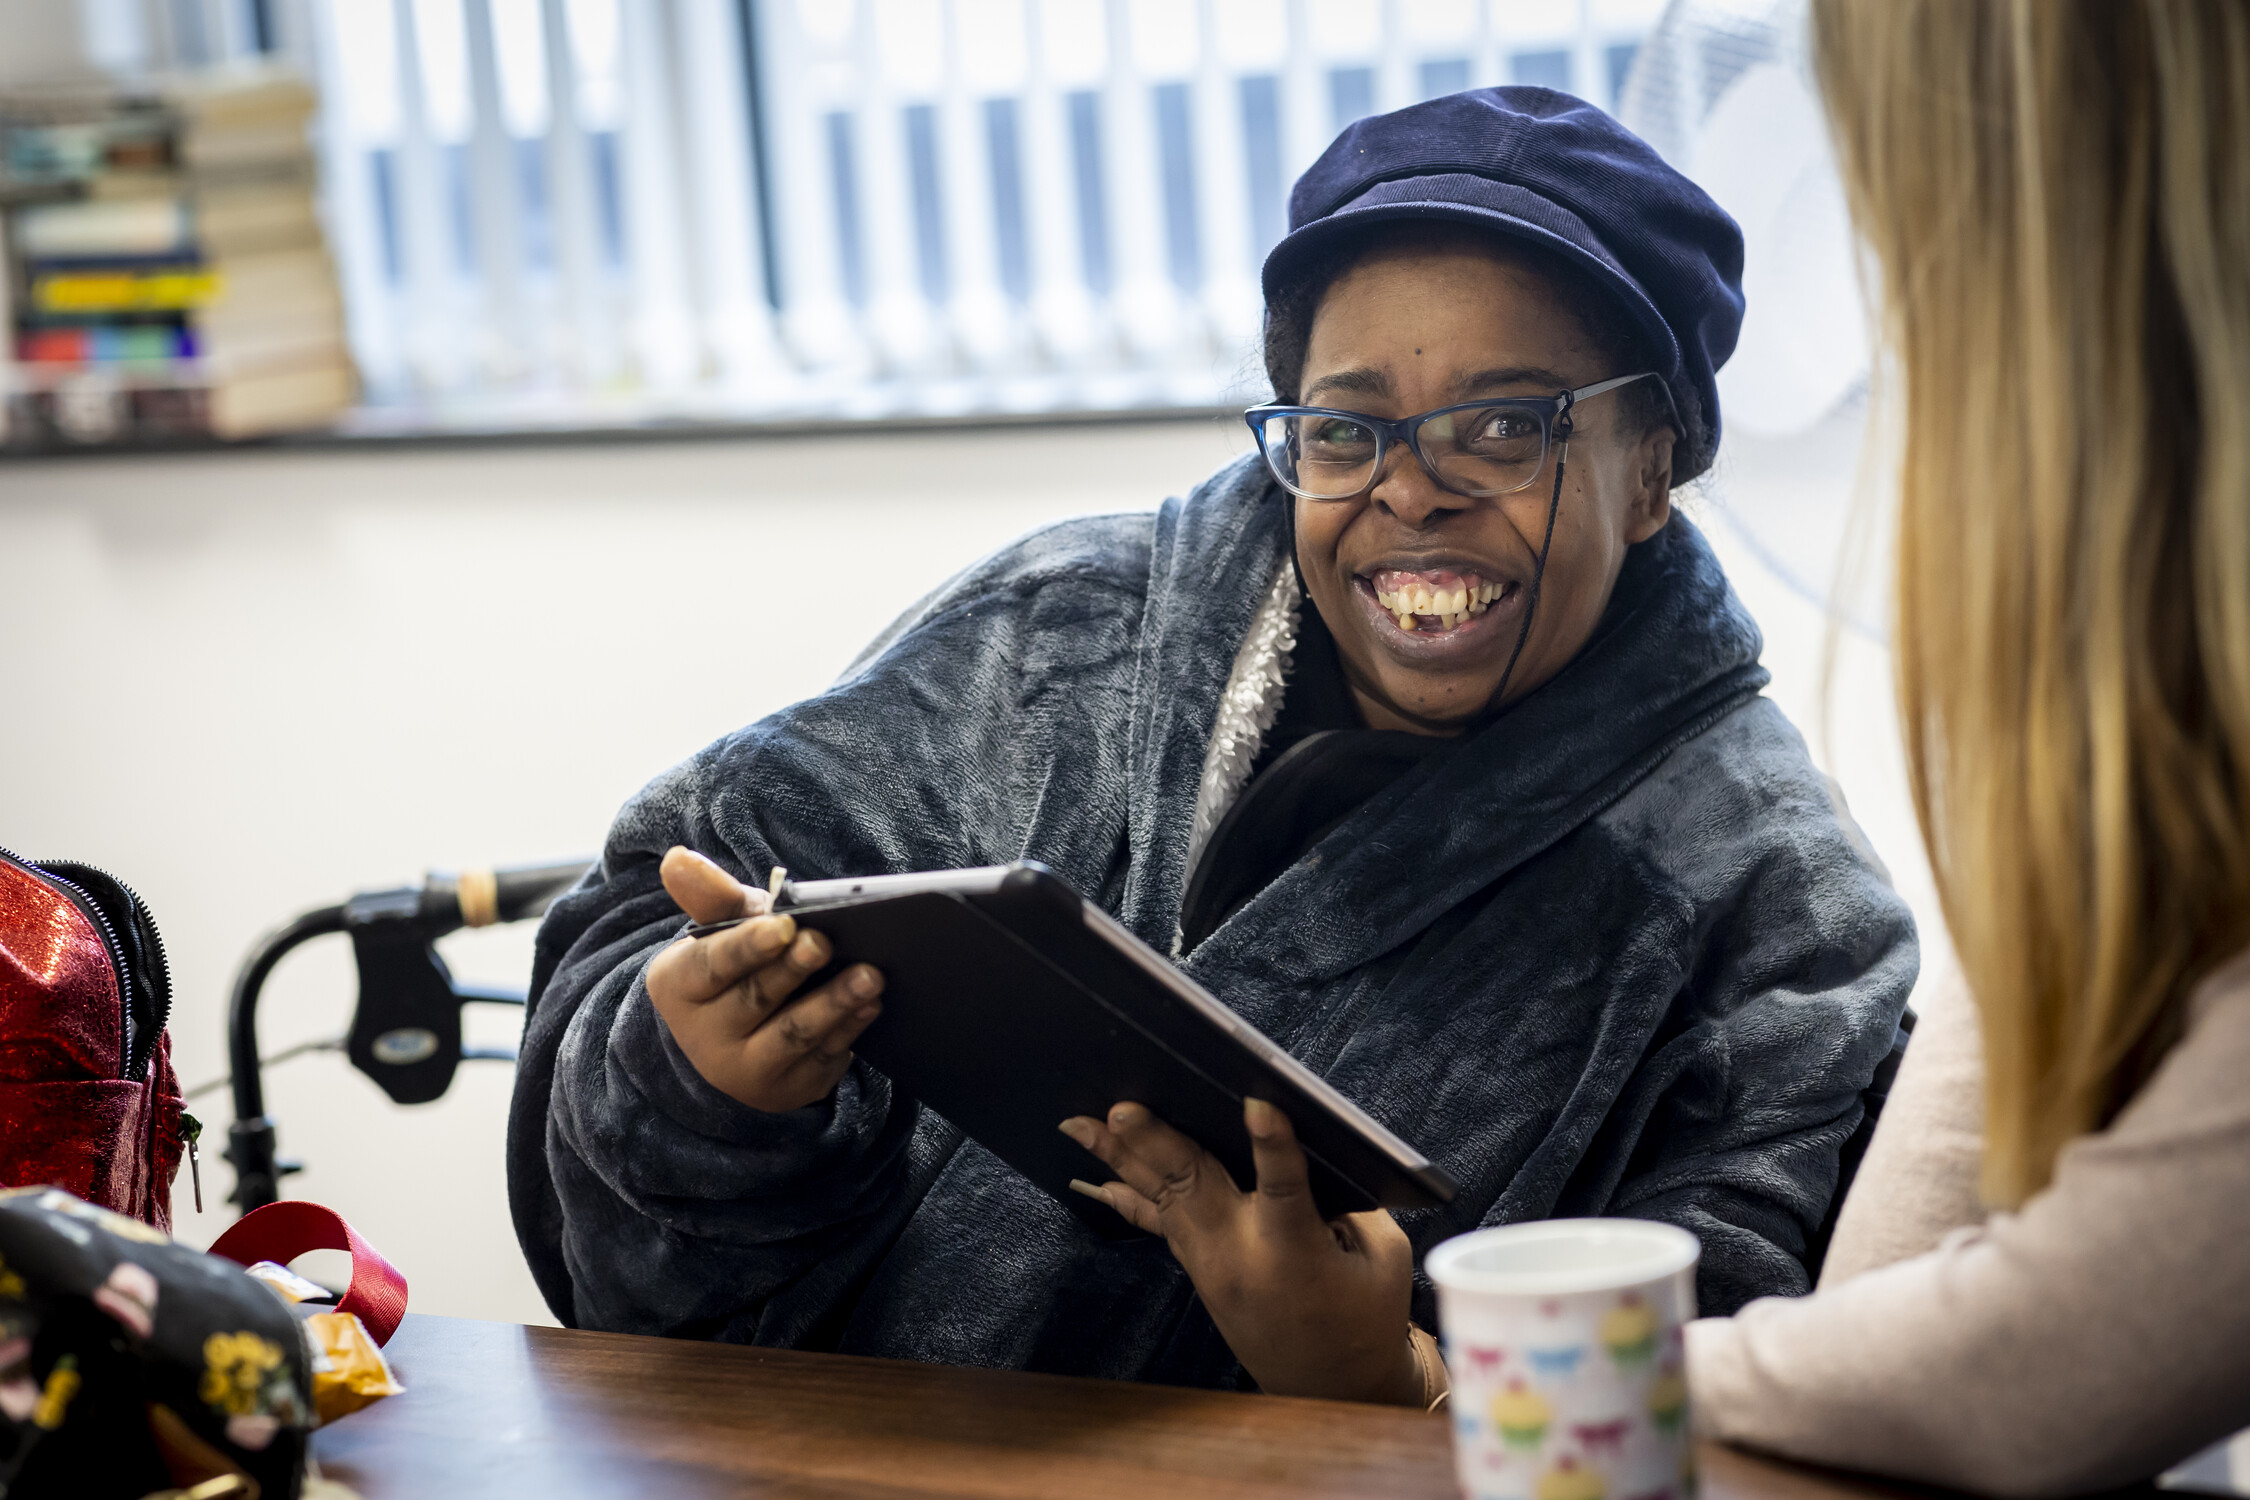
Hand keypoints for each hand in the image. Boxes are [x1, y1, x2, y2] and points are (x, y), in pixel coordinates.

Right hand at [644, 846, 884, 1111]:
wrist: (739, 1041)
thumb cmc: (736, 968)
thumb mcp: (722, 932)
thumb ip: (711, 896)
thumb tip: (678, 859)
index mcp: (679, 987)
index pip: (710, 965)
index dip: (747, 946)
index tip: (783, 926)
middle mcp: (704, 1036)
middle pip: (755, 998)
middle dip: (793, 970)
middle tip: (825, 943)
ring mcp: (746, 1069)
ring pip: (793, 1034)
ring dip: (834, 1004)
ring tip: (869, 976)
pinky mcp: (788, 1088)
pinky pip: (822, 1057)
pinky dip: (849, 1029)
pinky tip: (872, 1006)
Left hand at [1059, 1098, 1420, 1404]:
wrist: (1332, 1385)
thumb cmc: (1366, 1312)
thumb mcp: (1379, 1253)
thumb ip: (1346, 1198)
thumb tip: (1304, 1140)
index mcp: (1296, 1248)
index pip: (1285, 1188)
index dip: (1273, 1145)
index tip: (1258, 1104)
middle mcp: (1241, 1253)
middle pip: (1195, 1186)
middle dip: (1156, 1144)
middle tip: (1122, 1109)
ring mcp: (1210, 1263)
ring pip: (1162, 1197)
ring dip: (1120, 1158)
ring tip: (1079, 1124)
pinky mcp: (1197, 1269)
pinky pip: (1159, 1222)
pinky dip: (1128, 1194)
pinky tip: (1100, 1174)